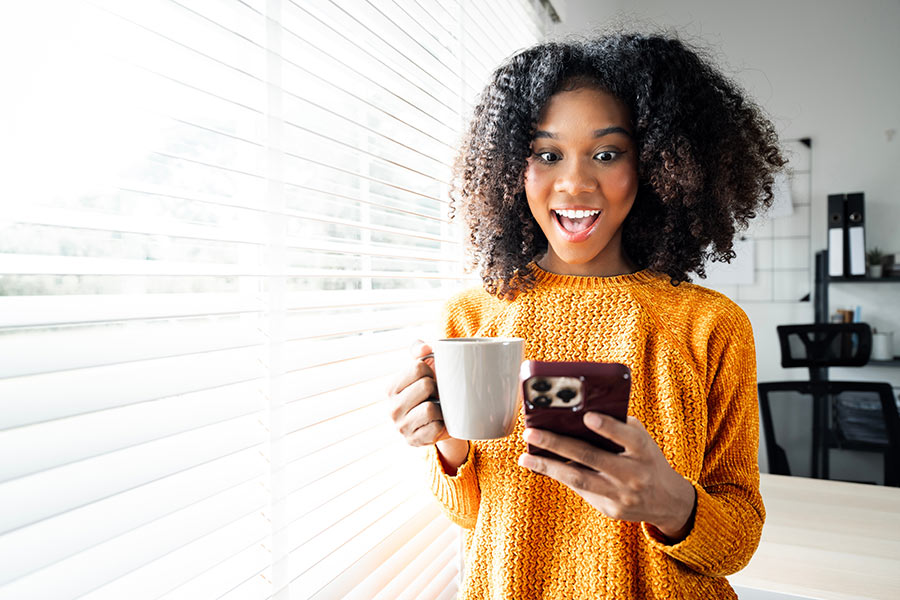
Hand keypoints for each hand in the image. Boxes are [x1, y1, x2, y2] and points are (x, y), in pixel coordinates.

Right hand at [386, 340, 467, 471]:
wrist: (444, 420)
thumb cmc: (433, 390)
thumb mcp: (425, 366)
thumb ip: (420, 349)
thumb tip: (426, 347)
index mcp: (391, 388)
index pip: (417, 368)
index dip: (430, 371)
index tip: (429, 379)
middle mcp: (392, 408)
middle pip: (425, 385)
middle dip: (436, 388)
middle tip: (434, 395)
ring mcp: (402, 427)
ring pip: (430, 408)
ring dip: (440, 408)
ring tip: (436, 409)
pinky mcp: (415, 441)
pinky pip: (436, 427)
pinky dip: (442, 424)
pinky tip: (437, 423)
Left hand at [518, 413, 696, 540]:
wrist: (667, 501)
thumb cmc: (647, 460)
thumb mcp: (642, 441)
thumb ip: (619, 427)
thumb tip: (578, 414)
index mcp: (644, 451)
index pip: (628, 437)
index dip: (608, 427)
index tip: (587, 417)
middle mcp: (634, 474)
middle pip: (592, 458)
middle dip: (558, 444)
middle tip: (531, 432)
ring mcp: (621, 495)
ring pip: (579, 479)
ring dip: (548, 466)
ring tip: (526, 456)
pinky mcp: (610, 509)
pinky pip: (581, 490)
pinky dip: (560, 476)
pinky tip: (541, 466)